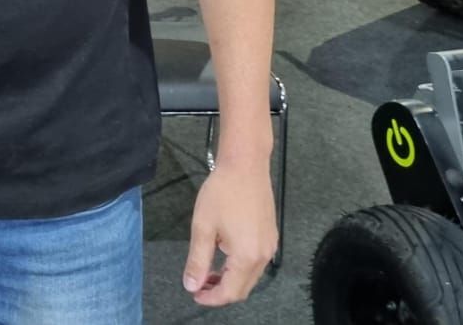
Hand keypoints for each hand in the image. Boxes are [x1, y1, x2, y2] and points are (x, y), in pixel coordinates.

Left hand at [183, 159, 277, 306]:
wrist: (246, 164)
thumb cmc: (222, 192)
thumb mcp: (203, 226)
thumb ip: (198, 260)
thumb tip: (191, 286)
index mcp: (247, 256)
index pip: (230, 292)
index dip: (211, 298)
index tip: (194, 294)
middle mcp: (264, 255)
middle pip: (243, 288)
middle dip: (220, 291)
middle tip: (198, 284)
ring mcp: (270, 245)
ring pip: (250, 276)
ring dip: (230, 279)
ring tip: (208, 270)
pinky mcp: (271, 235)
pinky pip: (256, 261)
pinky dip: (239, 266)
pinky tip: (223, 252)